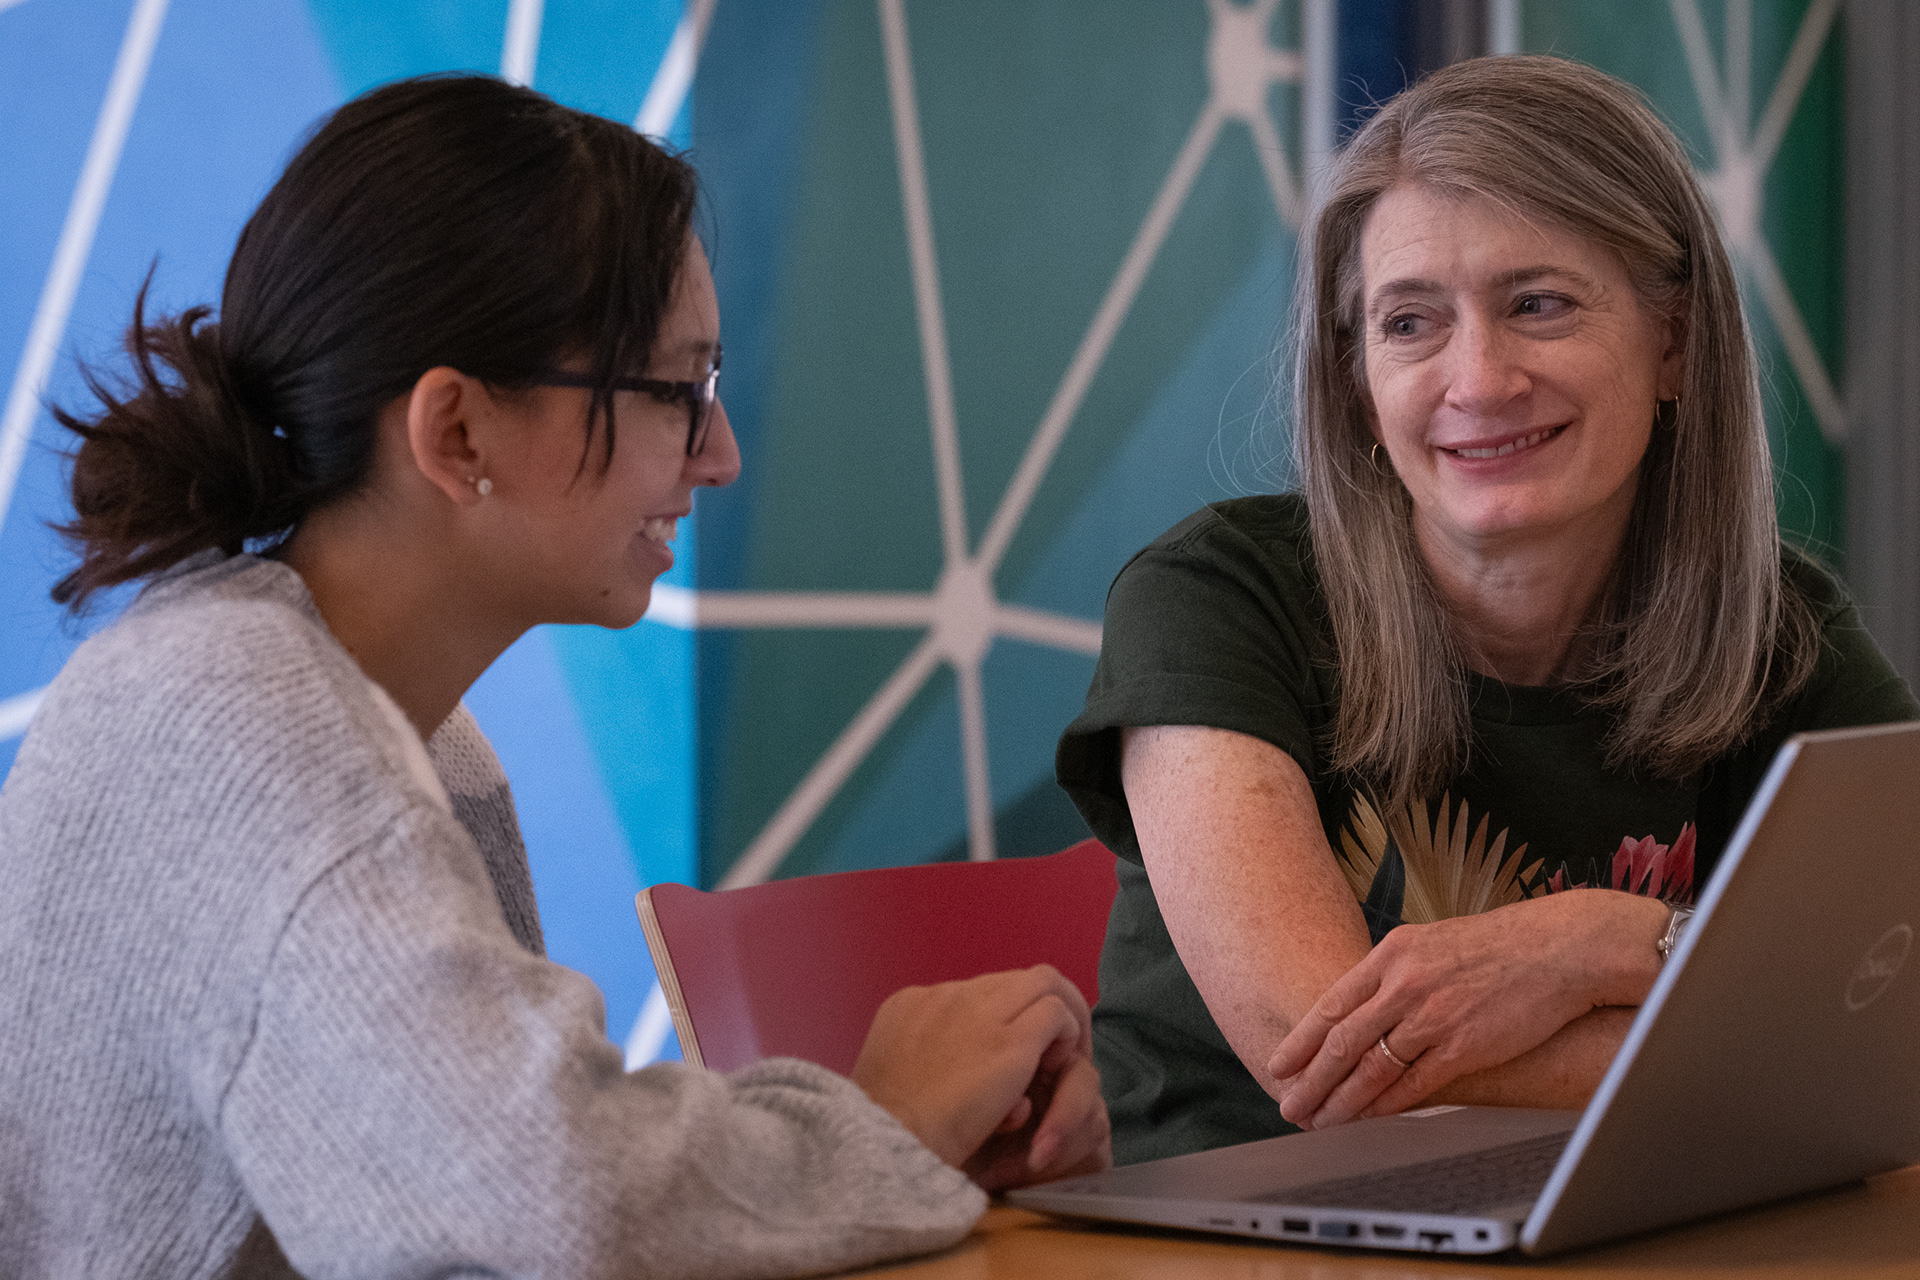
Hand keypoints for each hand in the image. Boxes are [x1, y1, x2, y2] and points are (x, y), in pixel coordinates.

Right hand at [851, 965, 1111, 1189]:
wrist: (889, 1147)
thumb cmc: (890, 1132)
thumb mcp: (893, 1079)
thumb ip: (926, 1060)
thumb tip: (965, 1065)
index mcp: (910, 1004)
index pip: (972, 993)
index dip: (998, 1018)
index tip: (1006, 1051)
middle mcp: (945, 996)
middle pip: (1009, 980)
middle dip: (1035, 1008)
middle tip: (1050, 1047)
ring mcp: (981, 1013)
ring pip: (1042, 983)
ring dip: (1059, 1018)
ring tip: (1059, 1057)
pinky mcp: (1011, 1040)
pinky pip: (1056, 1012)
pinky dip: (1066, 1035)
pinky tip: (1055, 1069)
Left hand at [1266, 889, 1666, 1129]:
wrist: (1559, 948)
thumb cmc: (1499, 947)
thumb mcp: (1432, 943)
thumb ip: (1395, 972)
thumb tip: (1363, 1003)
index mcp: (1392, 955)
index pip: (1331, 1004)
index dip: (1299, 1040)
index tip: (1277, 1065)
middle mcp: (1405, 983)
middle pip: (1342, 1041)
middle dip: (1310, 1079)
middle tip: (1288, 1105)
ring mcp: (1433, 1015)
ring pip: (1372, 1067)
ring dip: (1342, 1100)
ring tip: (1320, 1120)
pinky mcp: (1465, 1045)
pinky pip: (1414, 1083)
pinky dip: (1386, 1105)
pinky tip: (1368, 1118)